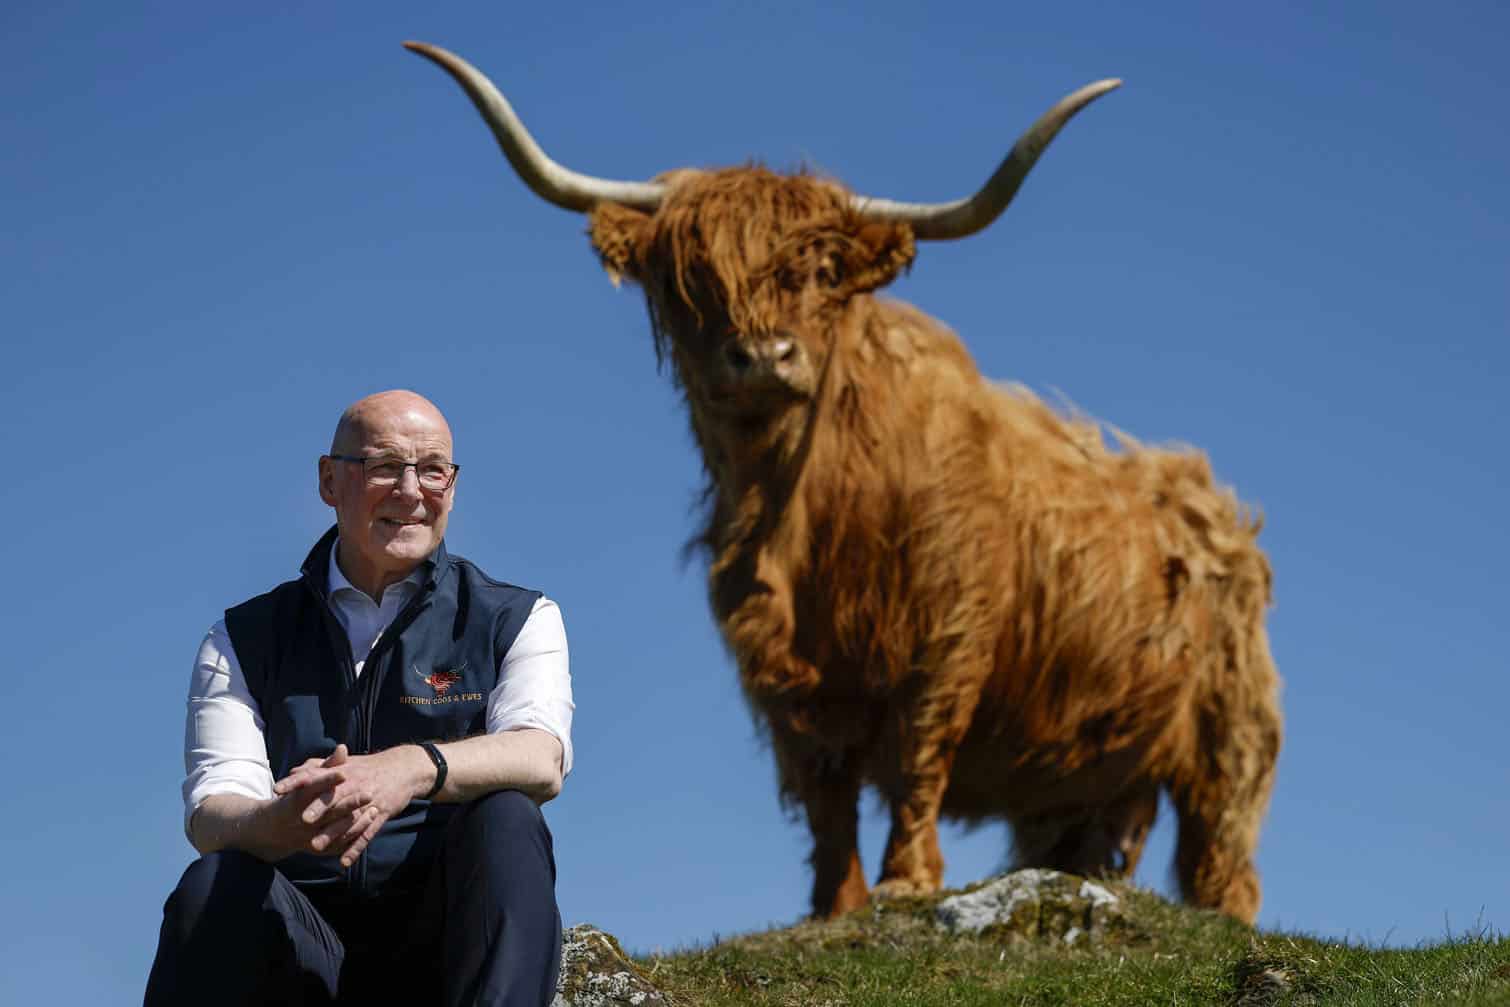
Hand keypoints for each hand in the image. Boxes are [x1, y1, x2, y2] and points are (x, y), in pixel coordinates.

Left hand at [274, 743, 432, 868]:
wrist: (404, 769)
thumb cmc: (369, 768)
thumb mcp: (346, 764)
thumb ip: (319, 767)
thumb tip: (295, 770)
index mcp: (343, 772)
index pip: (316, 775)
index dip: (297, 782)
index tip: (278, 790)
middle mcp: (355, 786)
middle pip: (335, 797)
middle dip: (319, 807)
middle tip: (303, 819)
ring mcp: (368, 801)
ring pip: (349, 819)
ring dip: (333, 833)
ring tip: (316, 846)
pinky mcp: (380, 814)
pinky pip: (367, 833)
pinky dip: (356, 847)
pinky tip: (344, 861)